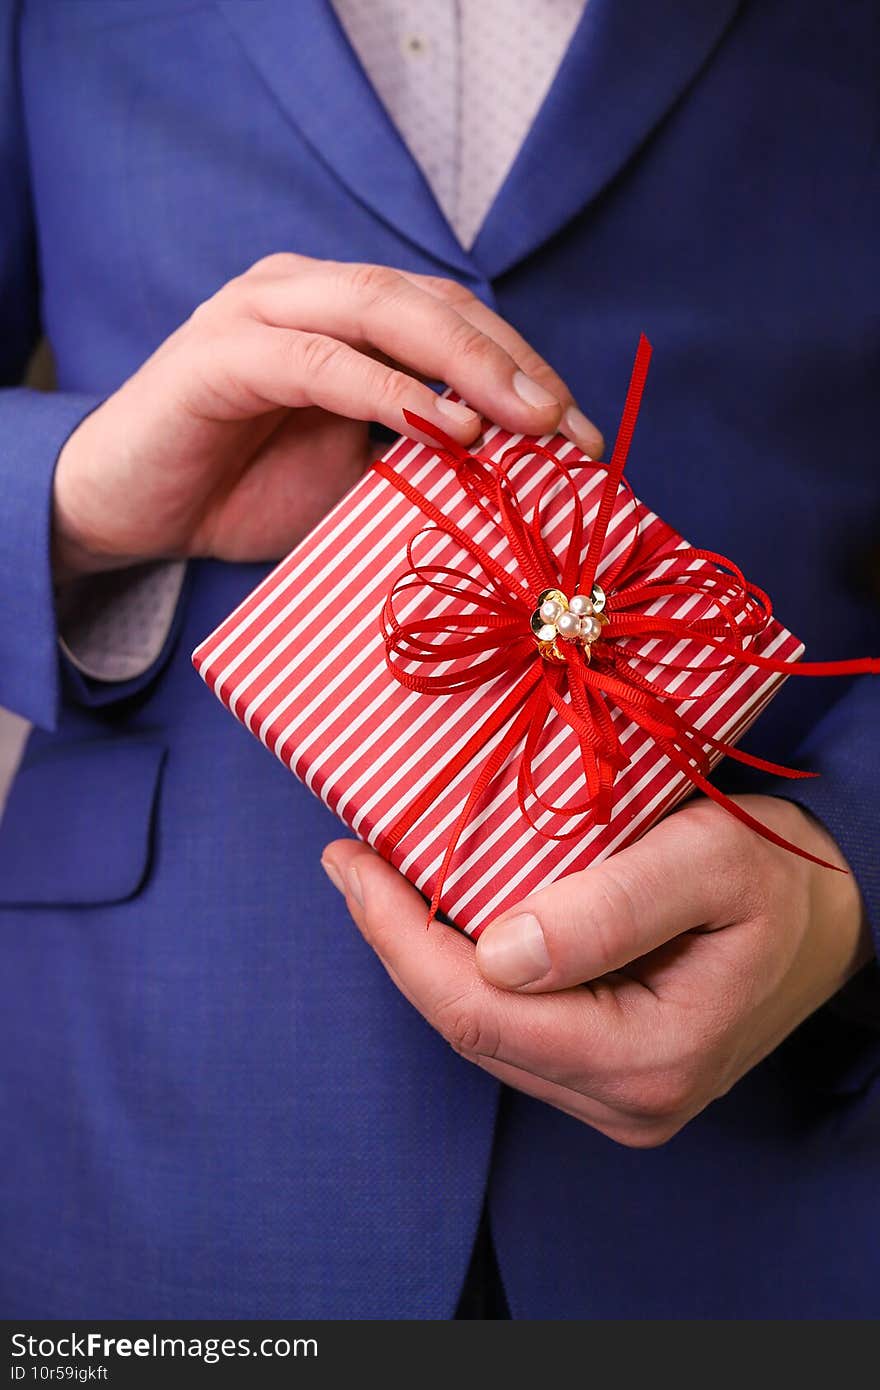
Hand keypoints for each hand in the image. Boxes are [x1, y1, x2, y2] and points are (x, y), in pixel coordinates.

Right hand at [52, 254, 601, 580]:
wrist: (129, 510)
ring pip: (382, 310)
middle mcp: (309, 293)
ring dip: (463, 362)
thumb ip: (423, 464)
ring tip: (525, 421)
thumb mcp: (354, 482)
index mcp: (346, 315)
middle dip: (510, 361)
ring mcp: (261, 313)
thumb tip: (520, 490)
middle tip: (570, 426)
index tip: (586, 438)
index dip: (525, 369)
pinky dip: (384, 389)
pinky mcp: (219, 354)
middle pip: (432, 301)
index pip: (455, 319)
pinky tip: (439, 426)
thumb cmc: (242, 492)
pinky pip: (318, 360)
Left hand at [322, 795, 871, 1146]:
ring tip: (386, 879)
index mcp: (650, 1058)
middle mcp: (626, 1101)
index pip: (479, 1011)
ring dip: (425, 957)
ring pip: (484, 1032)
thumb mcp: (709, 861)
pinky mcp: (610, 1078)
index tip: (351, 863)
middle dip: (397, 944)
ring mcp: (617, 1099)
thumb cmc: (782, 875)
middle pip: (468, 1027)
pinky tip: (445, 918)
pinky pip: (513, 1029)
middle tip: (354, 861)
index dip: (398, 939)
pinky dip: (468, 971)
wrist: (837, 913)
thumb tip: (496, 951)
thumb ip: (610, 905)